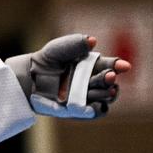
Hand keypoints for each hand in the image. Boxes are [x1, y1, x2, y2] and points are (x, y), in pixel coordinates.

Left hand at [5, 34, 131, 118]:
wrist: (29, 78)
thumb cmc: (47, 60)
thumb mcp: (58, 49)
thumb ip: (74, 44)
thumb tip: (92, 40)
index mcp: (93, 65)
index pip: (110, 65)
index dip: (118, 65)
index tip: (123, 66)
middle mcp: (94, 81)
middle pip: (108, 82)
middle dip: (109, 79)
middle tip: (109, 76)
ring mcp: (88, 96)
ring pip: (104, 97)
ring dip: (107, 94)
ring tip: (109, 90)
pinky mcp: (80, 109)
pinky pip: (93, 112)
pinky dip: (97, 110)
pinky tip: (97, 106)